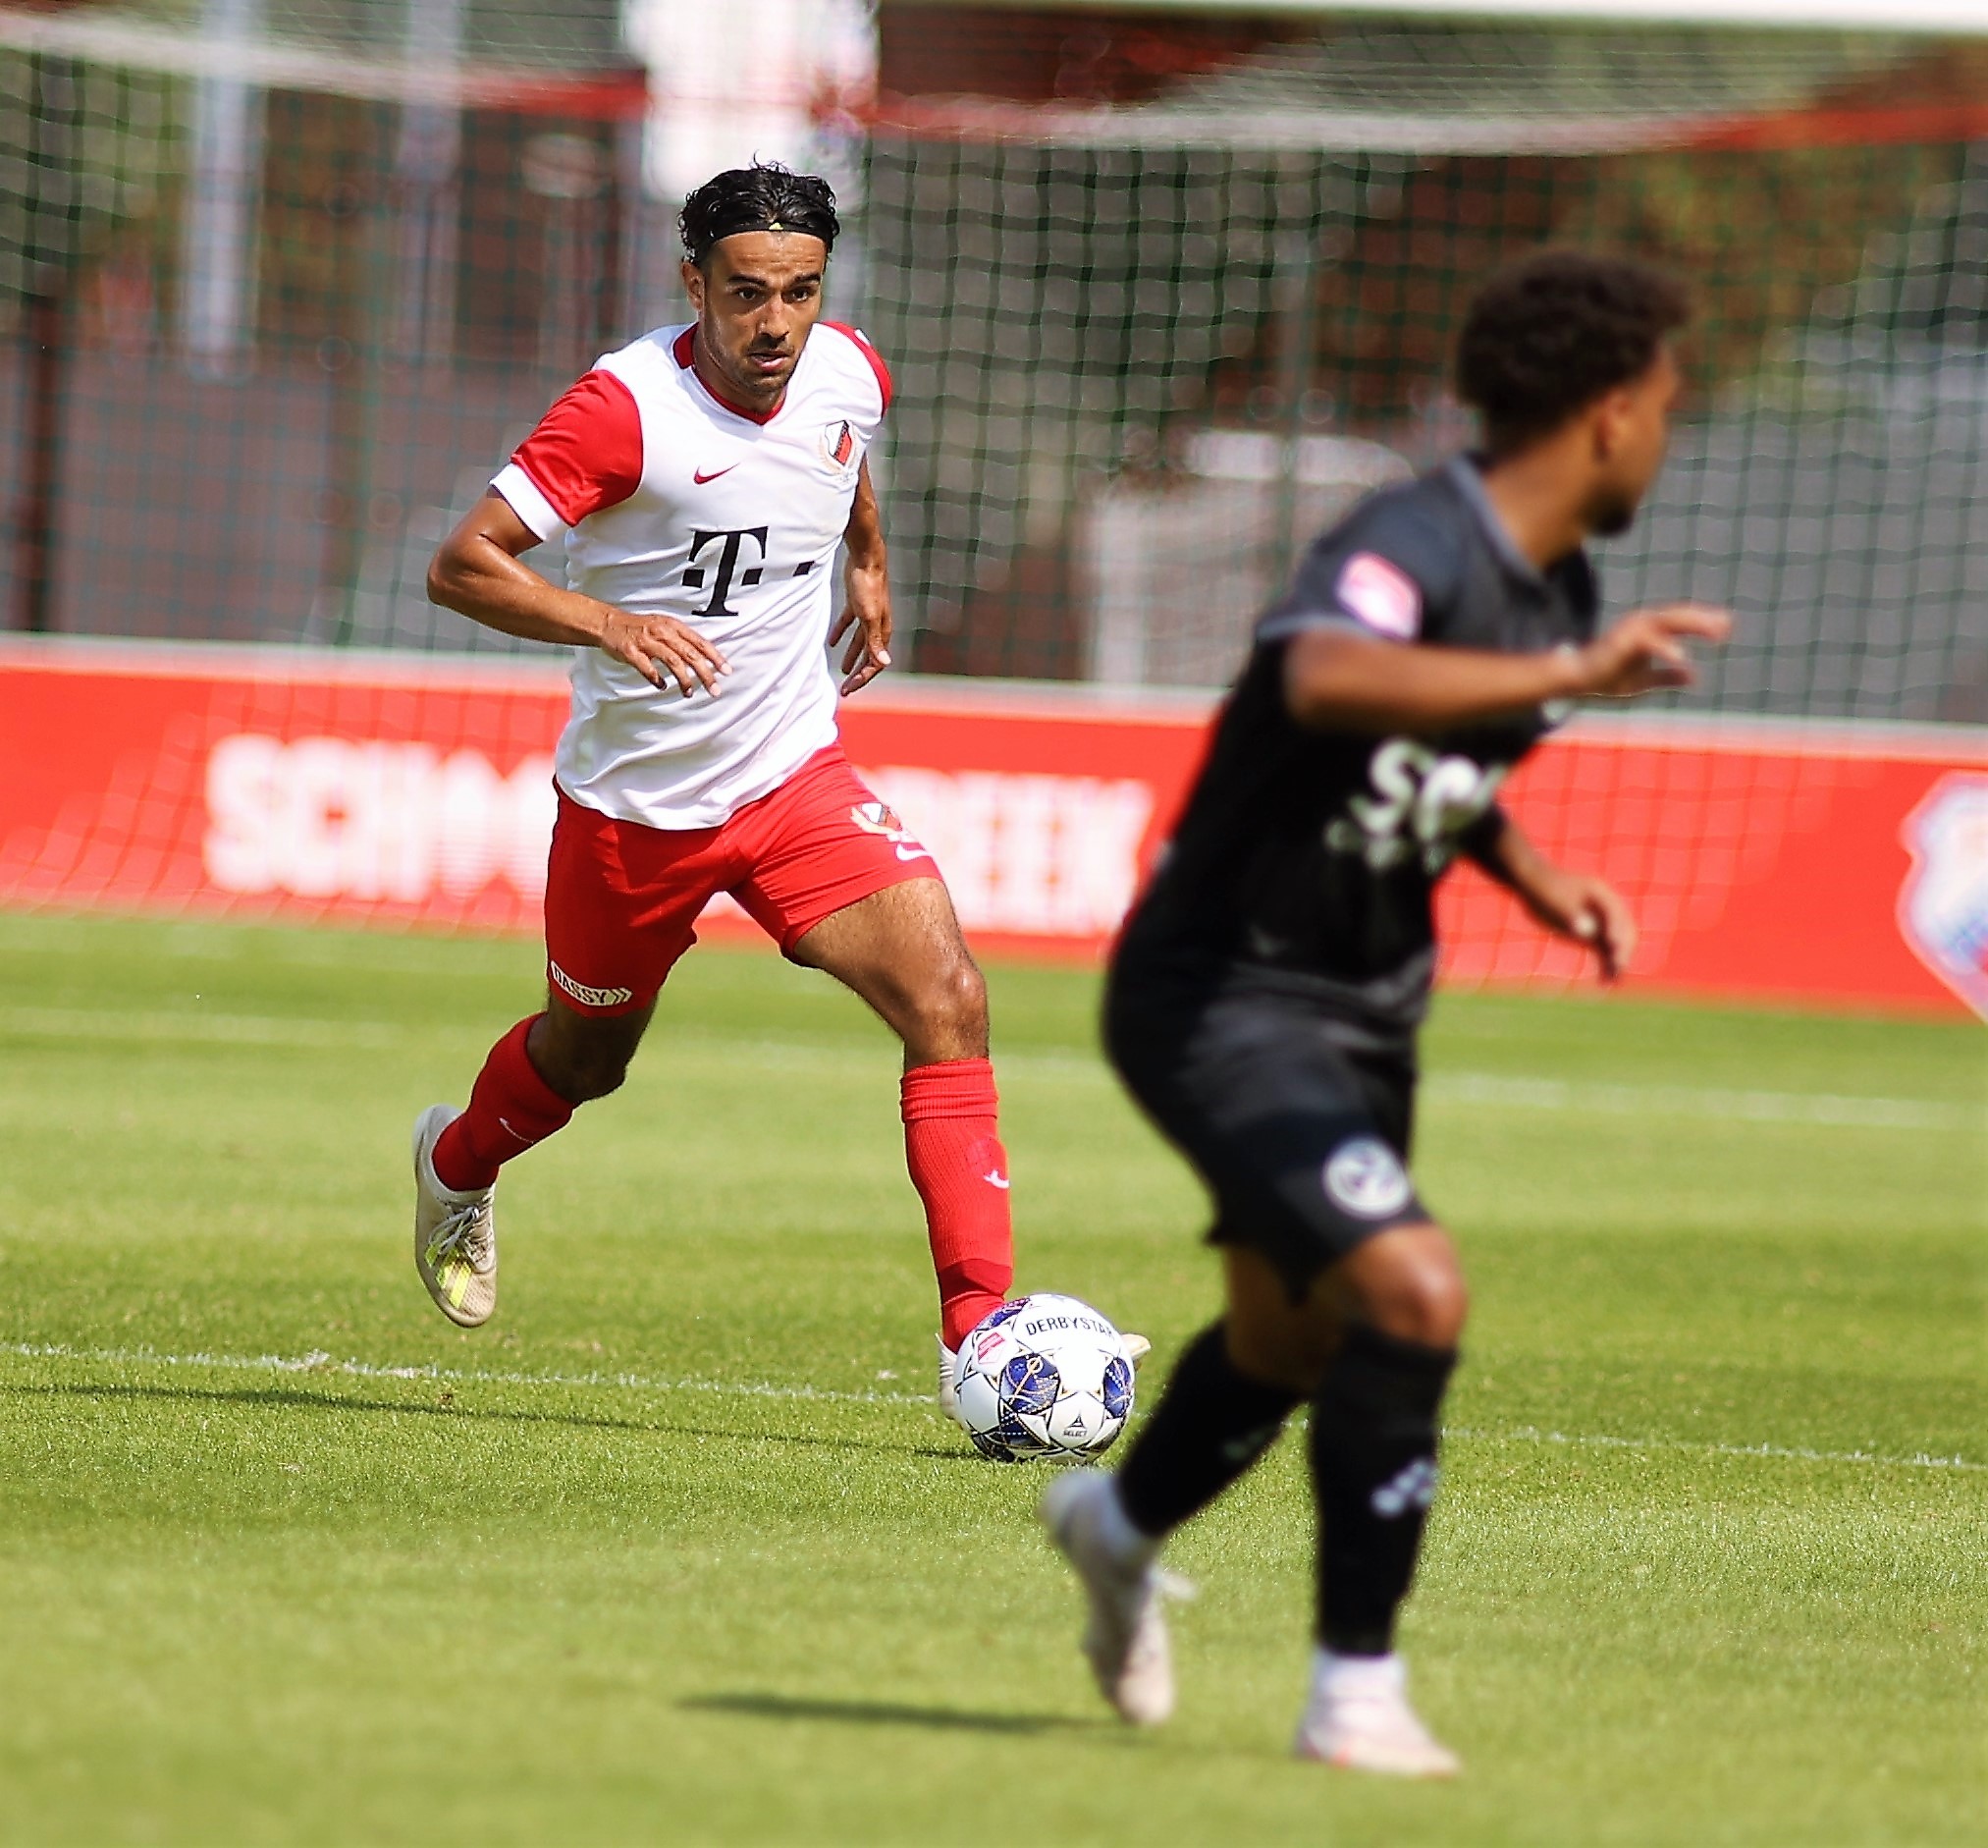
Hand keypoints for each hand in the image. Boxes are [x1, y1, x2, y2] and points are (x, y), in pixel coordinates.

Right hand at [597, 608, 730, 698]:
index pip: (700, 642)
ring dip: (684, 680)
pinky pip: (647, 668)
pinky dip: (657, 679)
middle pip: (690, 654)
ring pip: (672, 661)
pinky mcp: (631, 651)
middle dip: (705, 674)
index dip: (715, 657)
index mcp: (673, 625)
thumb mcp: (664, 627)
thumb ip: (683, 641)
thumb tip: (707, 659)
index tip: (727, 671)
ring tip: (689, 693)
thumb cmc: (641, 628)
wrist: (610, 623)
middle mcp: (662, 631)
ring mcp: (646, 641)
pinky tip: (663, 686)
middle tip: (715, 690)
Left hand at [830, 560, 891, 695]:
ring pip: (859, 642)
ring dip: (852, 656)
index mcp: (882, 631)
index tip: (849, 690)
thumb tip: (885, 663)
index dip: (863, 678)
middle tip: (846, 689)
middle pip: (868, 656)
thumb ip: (874, 641)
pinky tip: (831, 641)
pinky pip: (849, 624)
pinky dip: (841, 634)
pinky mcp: (856, 603)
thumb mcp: (869, 616)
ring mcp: (867, 615)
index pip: (875, 662)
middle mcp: (877, 626)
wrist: (866, 558)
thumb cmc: (869, 586)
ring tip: (842, 671)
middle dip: (858, 673)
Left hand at [1516, 863, 1637, 982]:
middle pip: (1624, 929)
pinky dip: (1606, 964)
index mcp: (1600, 893)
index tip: (1614, 944)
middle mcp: (1606, 908)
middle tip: (1618, 967)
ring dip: (1617, 960)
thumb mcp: (1553, 899)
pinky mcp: (1593, 933)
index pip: (1615, 913)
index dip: (1617, 928)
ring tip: (1613, 980)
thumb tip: (1587, 930)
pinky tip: (1605, 981)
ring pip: (1617, 943)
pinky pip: (1604, 950)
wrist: (1533, 885)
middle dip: (1623, 948)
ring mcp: (1601, 921)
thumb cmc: (1543, 888)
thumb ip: (1570, 913)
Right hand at [1577, 604, 1730, 699]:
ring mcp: (1632, 629)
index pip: (1680, 621)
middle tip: (1727, 626)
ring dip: (1694, 625)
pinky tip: (1683, 658)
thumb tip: (1692, 677)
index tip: (1727, 627)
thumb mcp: (1643, 681)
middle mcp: (1642, 623)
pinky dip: (1667, 648)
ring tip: (1717, 633)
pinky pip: (1650, 642)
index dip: (1703, 623)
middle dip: (1704, 620)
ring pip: (1669, 621)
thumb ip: (1667, 677)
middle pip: (1679, 616)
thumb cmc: (1606, 679)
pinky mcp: (1624, 641)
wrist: (1577, 681)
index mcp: (1648, 631)